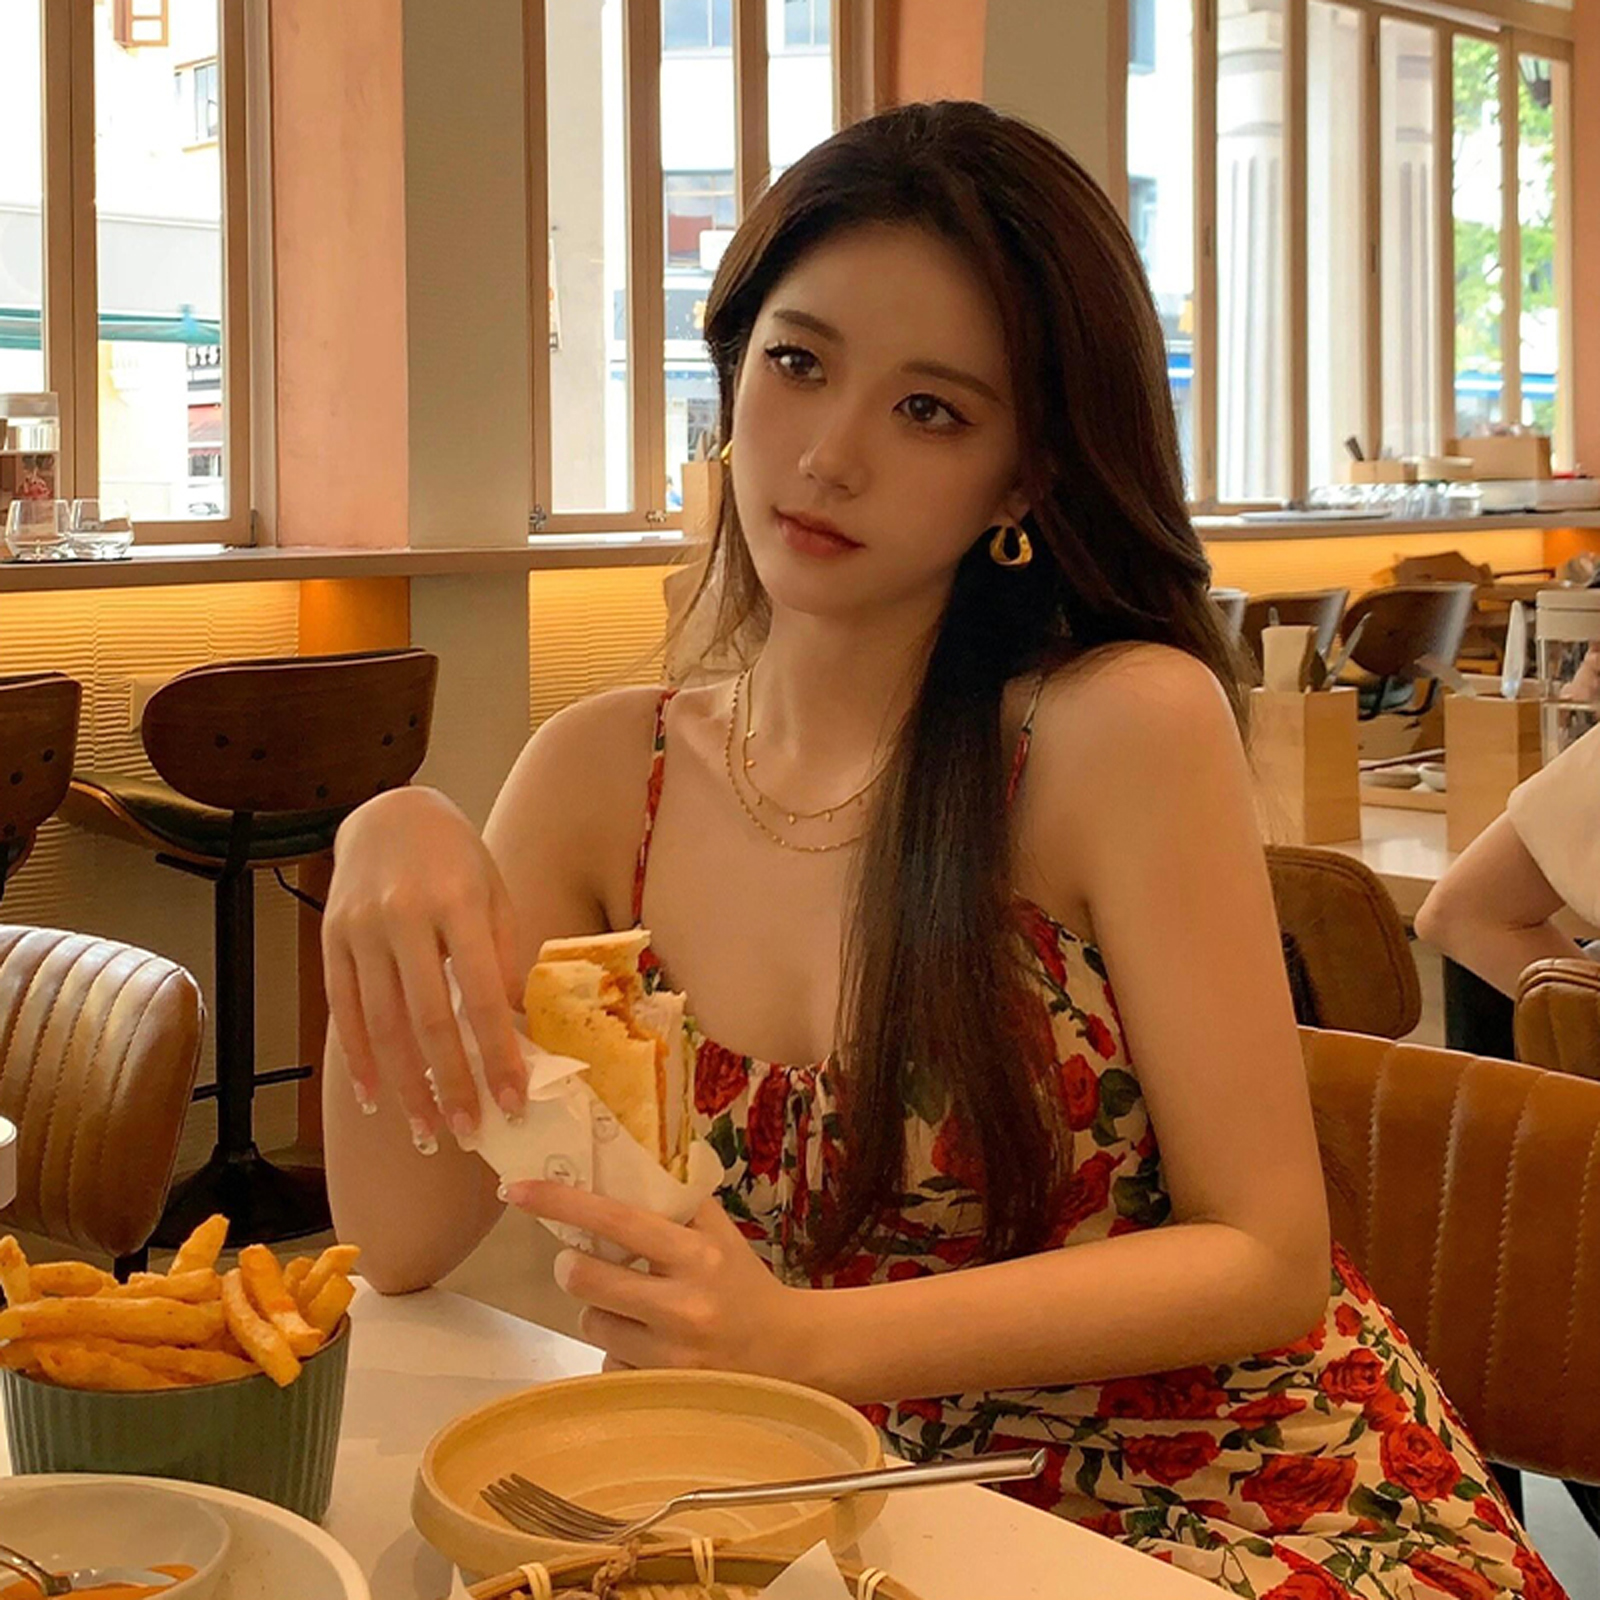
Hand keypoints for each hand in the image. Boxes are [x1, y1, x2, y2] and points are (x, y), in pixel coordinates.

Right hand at [322, 787, 526, 1148]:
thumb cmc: (456, 858)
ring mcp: (361, 930)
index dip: (497, 1054)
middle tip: (470, 1131)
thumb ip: (505, 956)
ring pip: (382, 1024)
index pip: (482, 994)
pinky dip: (359, 1059)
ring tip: (427, 1130)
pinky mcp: (330, 940)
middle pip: (428, 1018)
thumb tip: (516, 1026)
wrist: (389, 811)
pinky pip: (344, 1011)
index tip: (512, 1100)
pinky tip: (375, 1096)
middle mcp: (405, 917)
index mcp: (459, 903)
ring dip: (405, 1086)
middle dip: (450, 1083)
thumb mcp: (495, 892)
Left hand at [509, 1181, 814, 1380]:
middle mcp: (681, 1306)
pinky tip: (648, 1349)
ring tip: (631, 1311)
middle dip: (573, 1267)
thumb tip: (619, 1164)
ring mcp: (669, 1357)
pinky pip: (608, 1365)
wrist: (788, 1354)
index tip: (516, 1189)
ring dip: (599, 1312)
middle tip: (578, 1263)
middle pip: (585, 1279)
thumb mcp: (718, 1234)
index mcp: (696, 1255)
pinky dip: (617, 1354)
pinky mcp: (659, 1394)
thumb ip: (674, 1202)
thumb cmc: (743, 1284)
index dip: (561, 1201)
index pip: (617, 1219)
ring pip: (591, 1324)